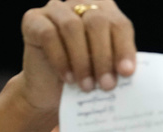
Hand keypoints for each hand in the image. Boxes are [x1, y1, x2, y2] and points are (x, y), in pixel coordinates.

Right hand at [19, 0, 136, 111]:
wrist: (49, 93)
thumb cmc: (82, 79)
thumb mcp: (104, 70)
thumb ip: (116, 63)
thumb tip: (129, 72)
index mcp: (104, 10)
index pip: (119, 24)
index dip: (124, 48)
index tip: (127, 73)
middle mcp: (79, 4)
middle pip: (97, 22)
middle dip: (103, 56)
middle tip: (106, 85)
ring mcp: (55, 10)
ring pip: (72, 27)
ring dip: (82, 60)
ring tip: (87, 86)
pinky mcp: (33, 20)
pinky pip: (48, 35)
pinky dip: (60, 59)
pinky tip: (68, 79)